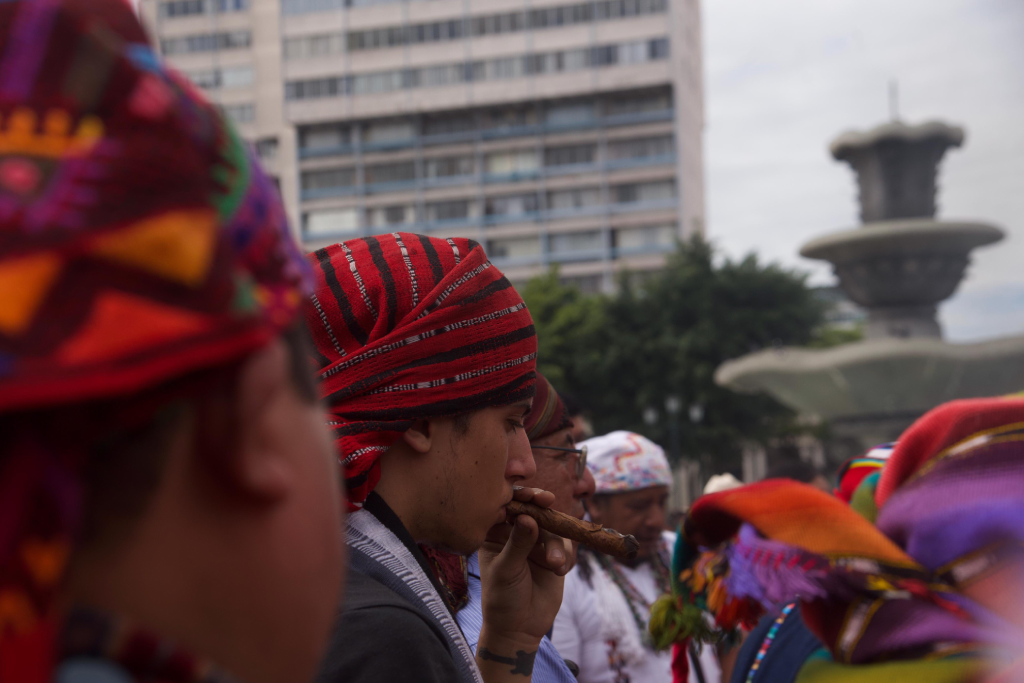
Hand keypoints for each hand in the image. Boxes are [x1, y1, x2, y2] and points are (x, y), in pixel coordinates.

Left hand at [477, 487, 567, 648]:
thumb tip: (527, 517)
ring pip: (551, 528)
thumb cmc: (502, 598)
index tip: (530, 495)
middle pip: (531, 510)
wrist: (520, 628)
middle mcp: (515, 534)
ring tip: (555, 564)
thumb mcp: (506, 570)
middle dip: (541, 506)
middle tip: (548, 500)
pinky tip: (560, 572)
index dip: (518, 497)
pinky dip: (565, 555)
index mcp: (495, 534)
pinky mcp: (553, 556)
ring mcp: (535, 544)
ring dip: (556, 544)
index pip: (506, 508)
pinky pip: (565, 545)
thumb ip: (518, 543)